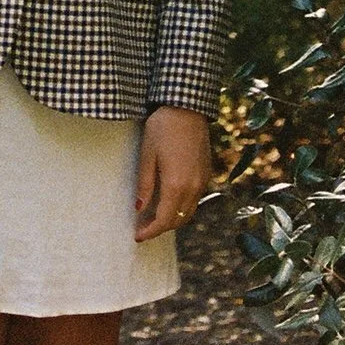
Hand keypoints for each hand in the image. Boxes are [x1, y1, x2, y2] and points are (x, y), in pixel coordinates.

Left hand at [134, 106, 211, 241]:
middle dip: (160, 228)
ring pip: (189, 212)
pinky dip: (182, 208)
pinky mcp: (206, 173)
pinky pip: (195, 200)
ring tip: (154, 218)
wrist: (186, 108)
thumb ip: (145, 184)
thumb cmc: (162, 128)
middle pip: (178, 220)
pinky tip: (169, 202)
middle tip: (143, 228)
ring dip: (172, 219)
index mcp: (176, 185)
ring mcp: (203, 181)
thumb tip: (139, 209)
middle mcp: (194, 188)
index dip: (150, 231)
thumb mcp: (147, 155)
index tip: (137, 236)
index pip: (164, 220)